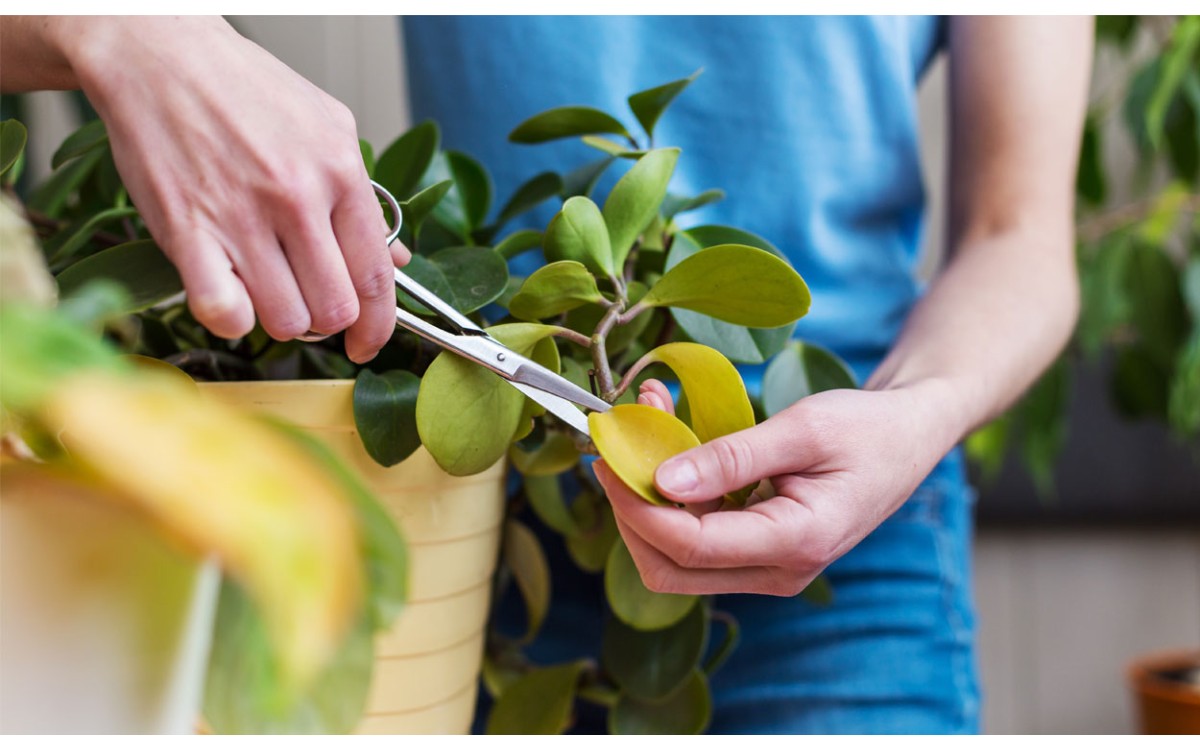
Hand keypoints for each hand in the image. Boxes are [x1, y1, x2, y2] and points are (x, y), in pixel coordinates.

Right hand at [57, 17, 408, 361]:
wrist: (161, 56)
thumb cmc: (244, 91)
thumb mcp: (328, 127)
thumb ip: (365, 199)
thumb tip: (395, 261)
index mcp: (339, 171)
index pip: (376, 276)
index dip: (379, 325)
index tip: (368, 343)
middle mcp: (296, 197)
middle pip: (335, 309)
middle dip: (328, 322)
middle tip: (311, 304)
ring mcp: (241, 217)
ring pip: (286, 320)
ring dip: (280, 319)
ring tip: (268, 289)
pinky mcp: (187, 231)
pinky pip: (224, 314)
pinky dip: (231, 320)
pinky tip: (230, 294)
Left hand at [594, 379, 961, 595]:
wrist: (908, 438)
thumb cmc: (866, 428)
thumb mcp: (802, 428)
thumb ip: (732, 456)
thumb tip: (662, 481)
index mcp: (796, 543)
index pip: (689, 544)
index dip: (636, 503)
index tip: (609, 454)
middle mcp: (778, 571)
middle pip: (670, 569)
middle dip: (630, 514)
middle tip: (614, 451)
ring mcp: (769, 568)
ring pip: (678, 560)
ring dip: (648, 501)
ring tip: (644, 427)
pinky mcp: (759, 552)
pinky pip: (699, 539)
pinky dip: (673, 498)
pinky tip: (670, 443)